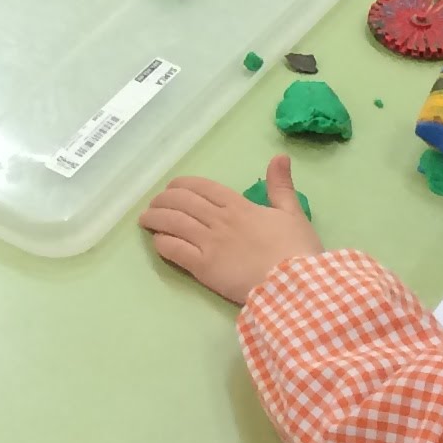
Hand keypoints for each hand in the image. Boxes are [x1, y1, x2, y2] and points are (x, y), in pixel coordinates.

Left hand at [140, 156, 319, 305]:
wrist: (293, 286)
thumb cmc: (297, 251)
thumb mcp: (293, 213)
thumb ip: (281, 186)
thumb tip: (280, 156)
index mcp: (239, 206)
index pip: (202, 187)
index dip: (182, 185)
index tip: (172, 188)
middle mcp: (219, 220)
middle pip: (182, 201)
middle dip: (163, 199)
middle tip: (155, 204)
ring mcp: (209, 243)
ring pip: (173, 222)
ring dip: (155, 218)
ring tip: (146, 220)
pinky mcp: (203, 268)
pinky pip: (174, 249)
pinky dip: (161, 242)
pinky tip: (157, 241)